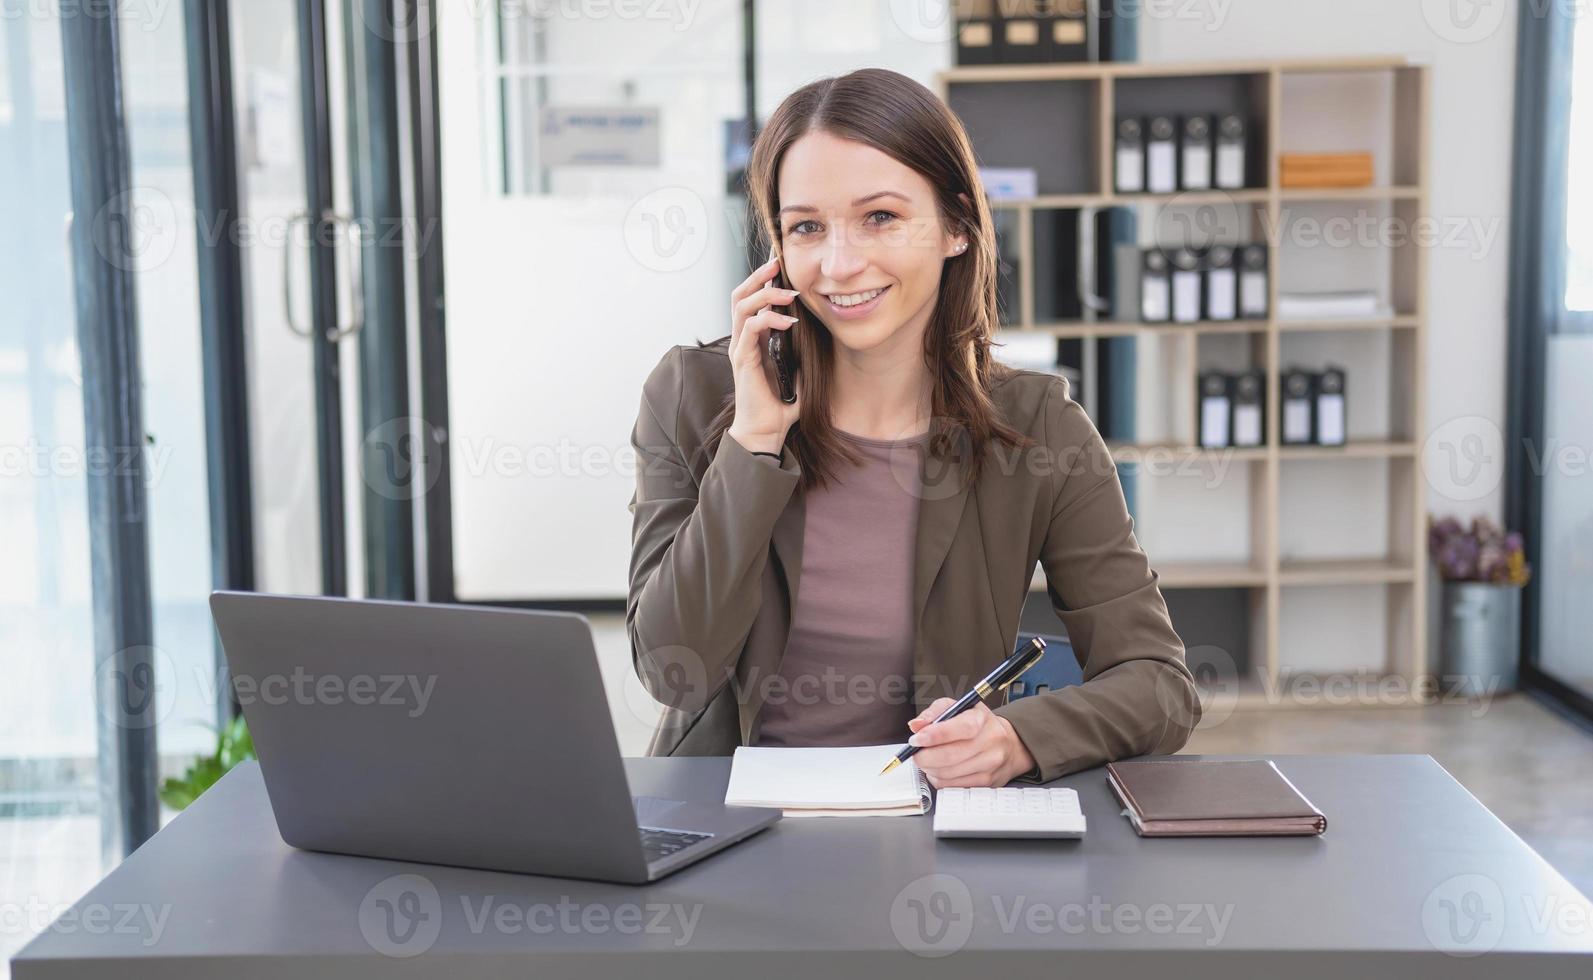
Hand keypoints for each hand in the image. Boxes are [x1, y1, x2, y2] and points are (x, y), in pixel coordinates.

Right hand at [726, 253, 801, 454]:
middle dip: (757, 275)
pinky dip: (768, 319)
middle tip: (777, 262)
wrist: (765, 433)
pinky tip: (788, 321)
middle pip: (739, 295)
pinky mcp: (742, 360)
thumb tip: (821, 342)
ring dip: (764, 293)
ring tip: (788, 291)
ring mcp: (739, 349)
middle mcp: (741, 340)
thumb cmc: (779, 406)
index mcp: (752, 340)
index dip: (762, 280)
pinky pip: (750, 329)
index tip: (781, 265)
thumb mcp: (799, 373)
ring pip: (741, 306)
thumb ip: (804, 356)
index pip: (750, 300)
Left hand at [906, 698, 1036, 787]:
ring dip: (930, 769)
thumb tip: (916, 725)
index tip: (916, 739)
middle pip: (950, 756)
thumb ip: (934, 713)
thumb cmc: (979, 725)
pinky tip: (940, 769)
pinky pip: (952, 785)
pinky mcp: (986, 782)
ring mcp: (990, 764)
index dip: (933, 736)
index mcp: (981, 719)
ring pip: (948, 774)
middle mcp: (990, 741)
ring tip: (928, 760)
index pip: (959, 728)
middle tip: (916, 753)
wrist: (1009, 745)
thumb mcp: (958, 708)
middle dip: (924, 756)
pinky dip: (938, 778)